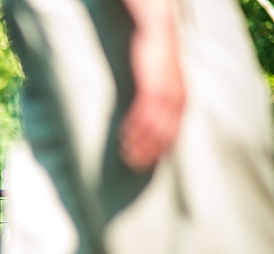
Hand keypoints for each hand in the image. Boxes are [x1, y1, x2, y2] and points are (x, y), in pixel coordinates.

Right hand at [119, 18, 184, 170]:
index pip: (173, 135)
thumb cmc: (160, 59)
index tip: (148, 164)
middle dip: (148, 153)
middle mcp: (177, 101)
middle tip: (134, 165)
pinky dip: (132, 128)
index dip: (160, 152)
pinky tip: (123, 136)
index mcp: (183, 103)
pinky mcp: (150, 88)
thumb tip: (155, 120)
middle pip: (162, 136)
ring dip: (138, 144)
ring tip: (125, 155)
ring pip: (151, 128)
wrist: (159, 34)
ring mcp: (165, 95)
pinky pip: (140, 114)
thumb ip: (166, 101)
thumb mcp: (168, 84)